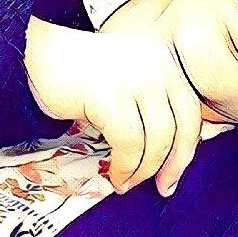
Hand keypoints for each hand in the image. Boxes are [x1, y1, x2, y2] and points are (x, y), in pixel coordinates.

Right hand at [79, 33, 201, 196]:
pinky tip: (115, 175)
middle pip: (180, 127)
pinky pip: (129, 143)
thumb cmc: (87, 70)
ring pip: (157, 139)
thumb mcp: (130, 82)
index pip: (191, 112)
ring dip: (144, 170)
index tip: (175, 173)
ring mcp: (137, 81)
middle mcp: (158, 69)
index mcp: (165, 63)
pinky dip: (125, 166)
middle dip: (173, 164)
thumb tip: (166, 152)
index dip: (186, 148)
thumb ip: (150, 105)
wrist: (46, 49)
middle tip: (162, 187)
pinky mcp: (113, 97)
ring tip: (127, 182)